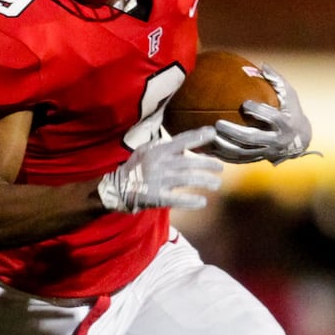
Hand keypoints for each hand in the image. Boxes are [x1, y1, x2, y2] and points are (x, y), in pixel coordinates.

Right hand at [97, 127, 223, 212]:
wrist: (114, 188)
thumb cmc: (134, 168)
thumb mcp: (145, 151)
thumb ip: (164, 147)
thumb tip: (186, 146)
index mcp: (157, 150)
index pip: (181, 140)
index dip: (198, 136)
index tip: (213, 133)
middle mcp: (158, 164)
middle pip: (189, 162)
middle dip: (207, 164)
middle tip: (220, 167)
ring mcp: (157, 180)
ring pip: (187, 179)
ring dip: (204, 181)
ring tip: (215, 184)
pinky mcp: (155, 197)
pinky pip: (177, 200)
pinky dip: (191, 201)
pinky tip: (202, 202)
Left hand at [210, 63, 313, 163]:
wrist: (299, 140)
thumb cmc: (291, 111)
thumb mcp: (289, 95)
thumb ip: (276, 80)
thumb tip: (262, 65)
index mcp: (285, 123)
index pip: (272, 118)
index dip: (259, 111)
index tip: (245, 103)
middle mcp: (276, 140)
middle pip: (252, 138)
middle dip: (234, 132)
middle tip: (217, 124)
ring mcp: (265, 152)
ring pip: (242, 152)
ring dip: (224, 146)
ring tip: (208, 135)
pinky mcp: (257, 159)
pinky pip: (238, 160)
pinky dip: (223, 155)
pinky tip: (208, 148)